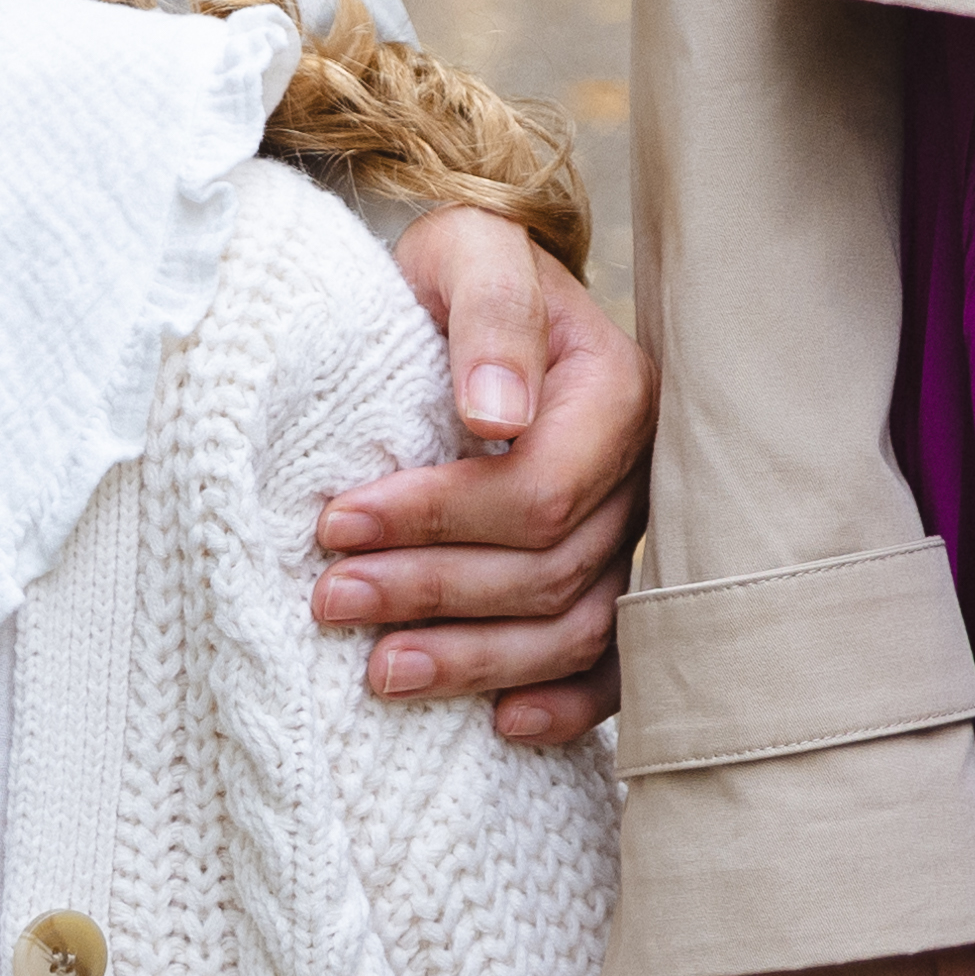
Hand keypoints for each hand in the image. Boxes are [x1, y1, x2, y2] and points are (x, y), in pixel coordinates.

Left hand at [320, 206, 650, 747]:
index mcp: (619, 390)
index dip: (437, 520)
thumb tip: (495, 417)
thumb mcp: (469, 252)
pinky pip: (614, 663)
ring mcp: (636, 530)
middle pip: (549, 569)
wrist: (482, 295)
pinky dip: (565, 703)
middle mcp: (642, 470)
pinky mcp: (617, 572)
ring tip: (380, 672)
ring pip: (575, 627)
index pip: (539, 491)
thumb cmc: (467, 272)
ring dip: (477, 661)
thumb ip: (490, 316)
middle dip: (432, 592)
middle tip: (332, 601)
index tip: (337, 524)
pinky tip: (500, 722)